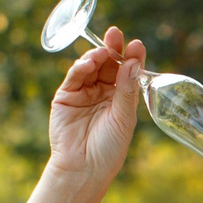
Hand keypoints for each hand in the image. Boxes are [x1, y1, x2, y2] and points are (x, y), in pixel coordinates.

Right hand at [44, 27, 144, 192]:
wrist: (83, 168)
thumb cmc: (109, 147)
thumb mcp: (123, 118)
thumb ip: (126, 90)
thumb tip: (132, 63)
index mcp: (121, 97)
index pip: (127, 71)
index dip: (131, 57)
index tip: (137, 45)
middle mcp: (103, 92)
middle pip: (109, 64)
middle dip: (113, 48)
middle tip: (116, 34)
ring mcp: (84, 92)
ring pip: (91, 66)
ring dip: (97, 56)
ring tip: (103, 52)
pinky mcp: (66, 96)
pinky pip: (75, 76)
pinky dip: (81, 67)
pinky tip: (89, 62)